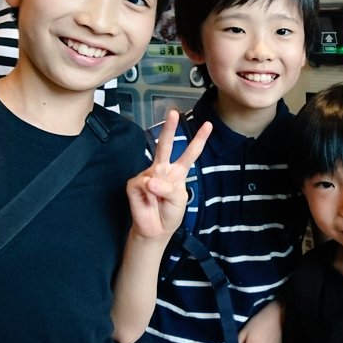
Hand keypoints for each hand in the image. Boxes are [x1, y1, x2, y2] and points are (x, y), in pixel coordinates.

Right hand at [126, 110, 210, 241]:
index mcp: (177, 172)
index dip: (198, 140)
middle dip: (169, 129)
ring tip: (159, 201)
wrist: (155, 229)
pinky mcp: (134, 184)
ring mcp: (147, 175)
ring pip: (155, 171)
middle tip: (174, 113)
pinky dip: (148, 192)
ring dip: (161, 189)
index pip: (189, 153)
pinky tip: (148, 199)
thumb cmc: (170, 213)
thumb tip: (151, 180)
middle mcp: (162, 169)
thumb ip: (170, 188)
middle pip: (166, 145)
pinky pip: (143, 183)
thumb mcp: (180, 200)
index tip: (208, 125)